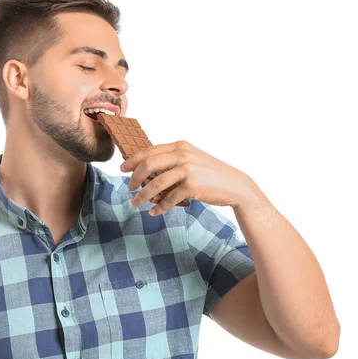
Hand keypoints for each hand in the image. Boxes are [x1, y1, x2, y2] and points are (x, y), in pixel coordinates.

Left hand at [120, 140, 258, 215]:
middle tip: (128, 187)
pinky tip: (154, 212)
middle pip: (148, 164)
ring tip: (135, 203)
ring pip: (156, 183)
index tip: (122, 169)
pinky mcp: (192, 186)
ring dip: (142, 195)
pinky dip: (159, 207)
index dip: (132, 160)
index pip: (149, 150)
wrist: (235, 185)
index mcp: (180, 146)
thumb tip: (147, 169)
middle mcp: (182, 155)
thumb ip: (173, 159)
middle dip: (134, 177)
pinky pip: (169, 198)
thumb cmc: (211, 174)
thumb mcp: (192, 159)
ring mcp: (188, 170)